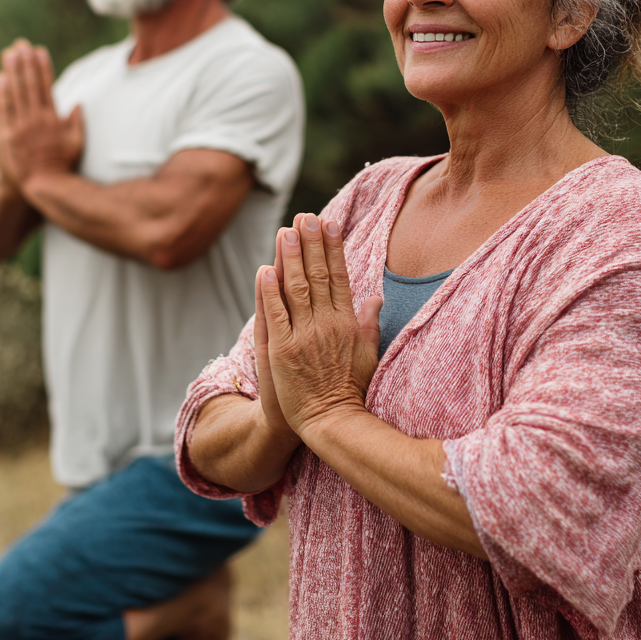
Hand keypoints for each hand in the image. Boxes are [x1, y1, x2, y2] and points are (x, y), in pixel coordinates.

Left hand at [0, 39, 83, 189]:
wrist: (43, 186)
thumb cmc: (63, 166)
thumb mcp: (76, 144)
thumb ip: (76, 123)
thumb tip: (77, 104)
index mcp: (53, 119)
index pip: (47, 87)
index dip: (42, 67)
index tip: (39, 50)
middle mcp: (36, 120)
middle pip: (29, 85)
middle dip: (25, 63)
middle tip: (20, 44)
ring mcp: (20, 127)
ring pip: (15, 93)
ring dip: (12, 71)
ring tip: (8, 53)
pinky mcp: (6, 136)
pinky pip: (1, 110)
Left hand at [258, 213, 381, 443]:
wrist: (331, 423)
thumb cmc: (350, 390)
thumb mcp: (368, 354)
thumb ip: (369, 323)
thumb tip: (374, 298)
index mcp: (347, 323)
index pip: (338, 276)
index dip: (332, 248)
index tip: (328, 223)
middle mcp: (327, 325)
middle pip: (317, 275)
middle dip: (311, 243)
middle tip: (305, 216)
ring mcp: (304, 336)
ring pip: (296, 289)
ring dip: (289, 258)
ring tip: (285, 231)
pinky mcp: (283, 350)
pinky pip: (276, 314)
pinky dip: (270, 291)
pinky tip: (266, 269)